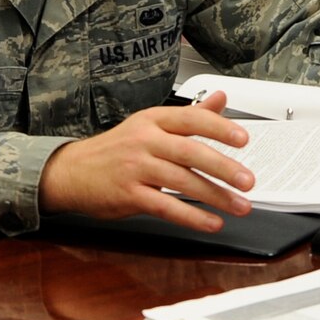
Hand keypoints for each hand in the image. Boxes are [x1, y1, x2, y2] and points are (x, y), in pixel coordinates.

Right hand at [37, 92, 253, 233]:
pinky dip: (192, 216)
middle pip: (190, 152)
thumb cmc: (115, 150)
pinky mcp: (129, 195)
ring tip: (239, 206)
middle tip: (248, 180)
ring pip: (182, 181)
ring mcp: (135, 168)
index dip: (219, 128)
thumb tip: (220, 98)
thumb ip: (189, 115)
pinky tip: (211, 222)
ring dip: (215, 196)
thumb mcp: (150, 125)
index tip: (243, 139)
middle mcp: (144, 141)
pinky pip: (166, 206)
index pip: (191, 119)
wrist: (71, 172)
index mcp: (153, 120)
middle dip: (223, 167)